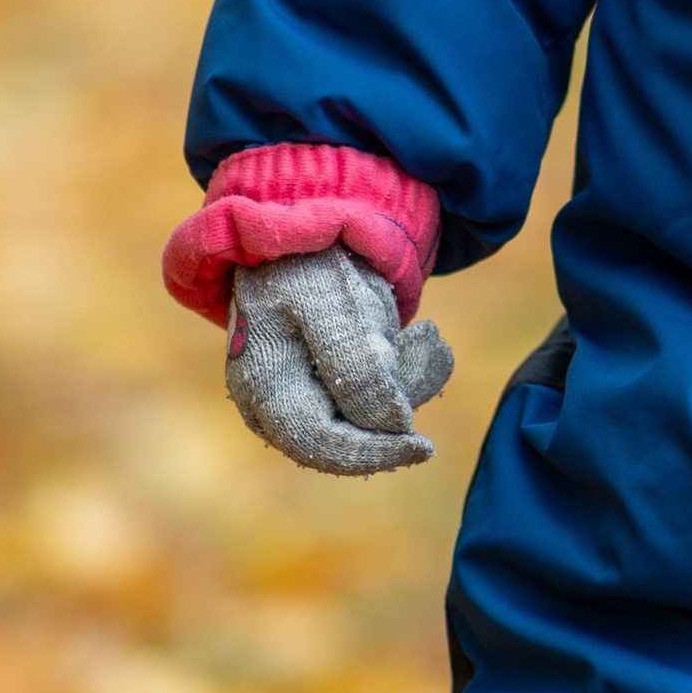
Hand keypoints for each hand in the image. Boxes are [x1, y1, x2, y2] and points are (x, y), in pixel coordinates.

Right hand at [224, 247, 455, 475]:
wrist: (300, 240)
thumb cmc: (306, 267)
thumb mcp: (331, 301)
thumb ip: (358, 365)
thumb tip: (393, 425)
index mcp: (264, 388)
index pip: (321, 444)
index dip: (374, 451)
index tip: (425, 446)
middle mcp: (276, 407)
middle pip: (351, 436)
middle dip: (398, 401)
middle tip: (427, 342)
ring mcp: (304, 399)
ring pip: (371, 419)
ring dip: (409, 378)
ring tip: (424, 333)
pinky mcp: (332, 391)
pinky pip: (379, 401)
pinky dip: (407, 372)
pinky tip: (417, 339)